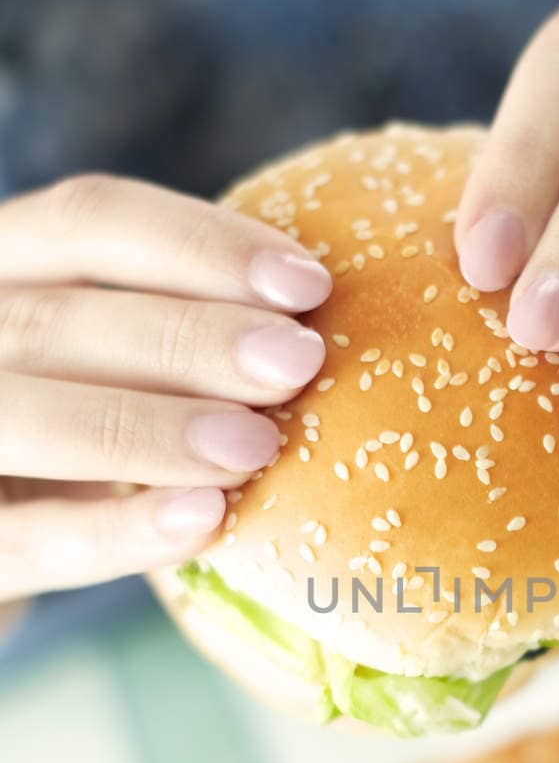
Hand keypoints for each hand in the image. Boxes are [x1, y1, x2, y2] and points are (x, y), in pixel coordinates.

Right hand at [0, 174, 331, 599]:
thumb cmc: (76, 440)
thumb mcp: (112, 365)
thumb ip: (181, 337)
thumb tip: (323, 325)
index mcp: (2, 266)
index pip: (87, 223)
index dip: (201, 245)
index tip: (309, 283)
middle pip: (59, 321)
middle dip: (188, 339)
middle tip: (298, 363)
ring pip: (24, 417)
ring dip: (150, 428)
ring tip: (257, 446)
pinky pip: (27, 539)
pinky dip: (114, 530)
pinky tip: (204, 521)